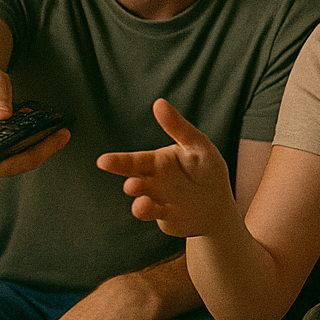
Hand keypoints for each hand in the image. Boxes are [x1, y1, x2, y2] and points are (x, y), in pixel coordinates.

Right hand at [97, 98, 236, 238]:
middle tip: (104, 163)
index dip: (119, 161)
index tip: (102, 161)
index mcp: (157, 162)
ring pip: (142, 196)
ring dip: (136, 192)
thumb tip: (159, 102)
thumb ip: (179, 128)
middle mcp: (152, 181)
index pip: (135, 161)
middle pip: (132, 174)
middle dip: (119, 168)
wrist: (216, 206)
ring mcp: (158, 199)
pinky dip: (147, 210)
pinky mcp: (167, 216)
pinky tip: (144, 205)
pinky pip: (154, 213)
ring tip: (133, 186)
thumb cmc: (207, 170)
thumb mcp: (198, 146)